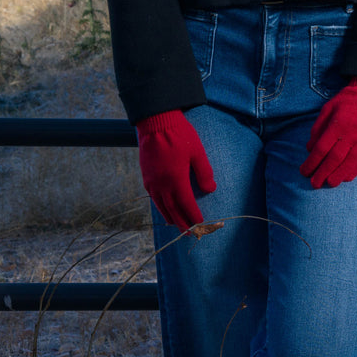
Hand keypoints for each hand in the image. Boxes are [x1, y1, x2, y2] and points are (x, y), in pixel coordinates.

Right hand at [135, 110, 215, 232]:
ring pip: (161, 206)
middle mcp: (161, 185)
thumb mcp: (197, 152)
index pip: (186, 205)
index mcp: (176, 180)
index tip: (200, 224)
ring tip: (178, 225)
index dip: (193, 216)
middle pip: (172, 210)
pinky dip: (160, 207)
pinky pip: (153, 197)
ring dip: (171, 217)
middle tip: (191, 233)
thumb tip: (211, 189)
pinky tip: (165, 208)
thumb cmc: (179, 135)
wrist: (156, 122)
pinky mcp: (146, 176)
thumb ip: (204, 172)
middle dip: (182, 223)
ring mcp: (151, 182)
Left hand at [300, 77, 356, 188]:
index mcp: (338, 125)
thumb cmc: (348, 101)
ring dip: (337, 176)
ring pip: (349, 164)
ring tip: (328, 183)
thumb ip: (318, 128)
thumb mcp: (328, 108)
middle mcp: (352, 135)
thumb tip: (309, 148)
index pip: (321, 149)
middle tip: (313, 184)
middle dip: (321, 173)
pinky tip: (345, 178)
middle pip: (333, 159)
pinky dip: (353, 172)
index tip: (304, 171)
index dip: (311, 163)